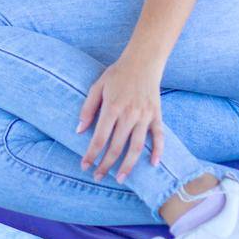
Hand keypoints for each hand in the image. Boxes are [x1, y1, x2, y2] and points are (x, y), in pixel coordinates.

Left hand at [77, 55, 167, 182]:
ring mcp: (145, 116)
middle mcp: (129, 114)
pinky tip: (153, 163)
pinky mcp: (156, 114)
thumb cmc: (117, 74)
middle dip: (106, 165)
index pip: (100, 138)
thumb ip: (87, 109)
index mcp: (112, 107)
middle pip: (117, 146)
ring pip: (137, 146)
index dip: (91, 154)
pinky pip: (159, 136)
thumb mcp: (97, 86)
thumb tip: (79, 130)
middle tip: (98, 177)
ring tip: (120, 178)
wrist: (143, 60)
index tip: (84, 166)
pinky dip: (158, 150)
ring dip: (128, 165)